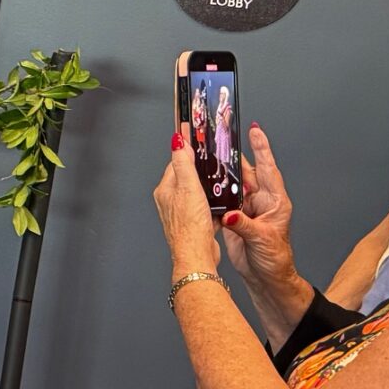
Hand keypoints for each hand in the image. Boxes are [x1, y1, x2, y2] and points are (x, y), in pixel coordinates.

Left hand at [155, 134, 224, 279]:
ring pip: (197, 191)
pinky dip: (213, 201)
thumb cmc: (190, 226)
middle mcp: (171, 200)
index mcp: (166, 189)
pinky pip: (205, 206)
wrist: (197, 256)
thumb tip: (177, 141)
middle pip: (186, 175)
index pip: (175, 161)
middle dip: (198, 164)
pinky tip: (222, 200)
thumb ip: (183, 163)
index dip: (186, 147)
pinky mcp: (195, 222)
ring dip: (207, 184)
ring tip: (218, 174)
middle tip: (209, 151)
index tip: (192, 132)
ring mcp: (183, 212)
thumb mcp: (188, 188)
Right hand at [219, 124, 295, 284]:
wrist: (266, 277)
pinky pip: (223, 198)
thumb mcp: (263, 240)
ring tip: (208, 156)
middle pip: (247, 172)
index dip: (262, 149)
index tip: (255, 131)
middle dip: (235, 155)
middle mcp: (261, 201)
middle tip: (221, 138)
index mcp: (275, 202)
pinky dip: (214, 190)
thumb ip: (245, 224)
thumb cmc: (276, 259)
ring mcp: (247, 208)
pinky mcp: (235, 217)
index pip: (268, 169)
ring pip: (233, 183)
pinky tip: (204, 182)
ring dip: (222, 172)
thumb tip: (230, 213)